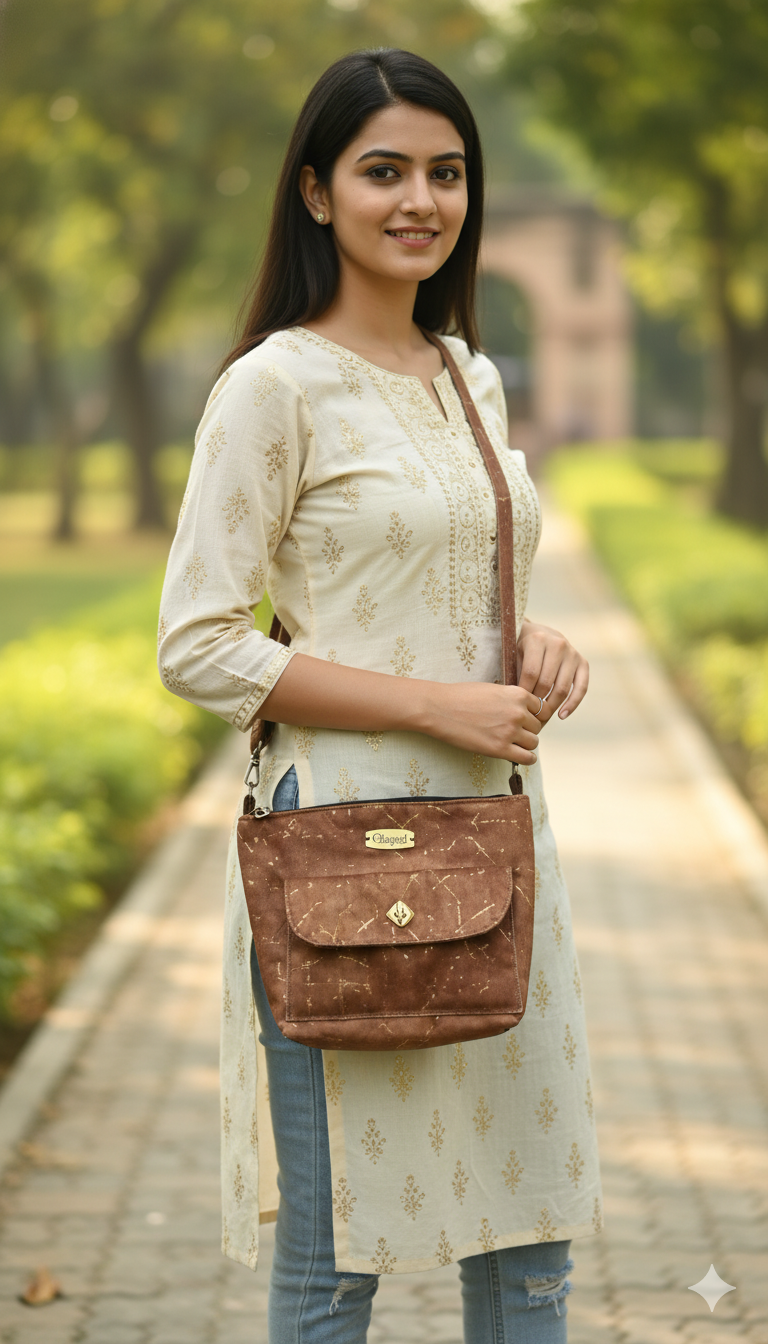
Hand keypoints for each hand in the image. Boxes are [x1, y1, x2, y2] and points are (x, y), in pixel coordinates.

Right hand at [421, 681, 542, 764]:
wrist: (439, 708)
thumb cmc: (461, 697)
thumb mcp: (493, 689)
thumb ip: (511, 699)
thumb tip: (524, 713)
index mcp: (517, 694)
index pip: (541, 709)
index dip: (532, 716)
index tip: (523, 721)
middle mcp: (518, 712)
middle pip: (537, 727)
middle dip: (527, 730)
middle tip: (512, 732)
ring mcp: (510, 731)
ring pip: (534, 742)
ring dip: (525, 744)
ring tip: (511, 743)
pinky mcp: (500, 748)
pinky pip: (527, 758)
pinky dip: (526, 758)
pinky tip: (517, 755)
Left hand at [516, 619, 588, 723]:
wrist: (540, 632)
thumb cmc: (523, 649)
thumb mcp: (515, 655)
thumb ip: (516, 674)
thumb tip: (518, 703)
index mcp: (538, 639)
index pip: (531, 673)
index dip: (525, 692)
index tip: (519, 704)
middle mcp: (558, 644)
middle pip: (546, 682)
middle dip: (537, 700)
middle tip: (529, 712)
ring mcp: (572, 653)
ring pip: (562, 688)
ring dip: (552, 705)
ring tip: (542, 715)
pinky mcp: (583, 662)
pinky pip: (581, 688)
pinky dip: (572, 704)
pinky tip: (562, 716)